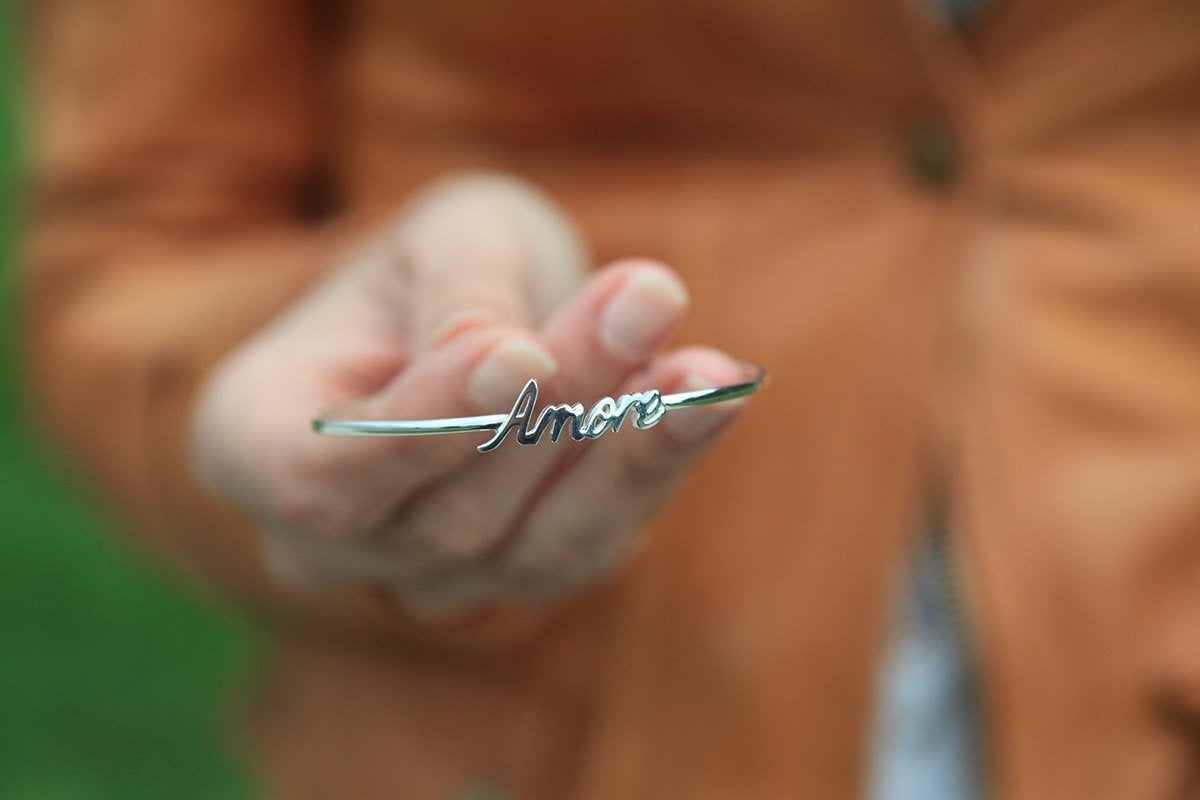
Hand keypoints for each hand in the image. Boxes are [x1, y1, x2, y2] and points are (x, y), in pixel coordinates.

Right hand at [191, 175, 751, 619]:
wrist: (481, 312)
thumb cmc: (438, 264)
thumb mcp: (441, 234)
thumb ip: (457, 287)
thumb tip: (497, 349)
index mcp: (253, 445)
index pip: (324, 476)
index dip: (423, 426)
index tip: (518, 349)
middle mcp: (332, 542)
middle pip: (447, 513)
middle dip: (559, 405)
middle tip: (647, 297)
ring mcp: (432, 576)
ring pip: (534, 546)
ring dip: (628, 447)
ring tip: (707, 364)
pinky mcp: (529, 573)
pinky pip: (596, 543)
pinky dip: (657, 466)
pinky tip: (712, 395)